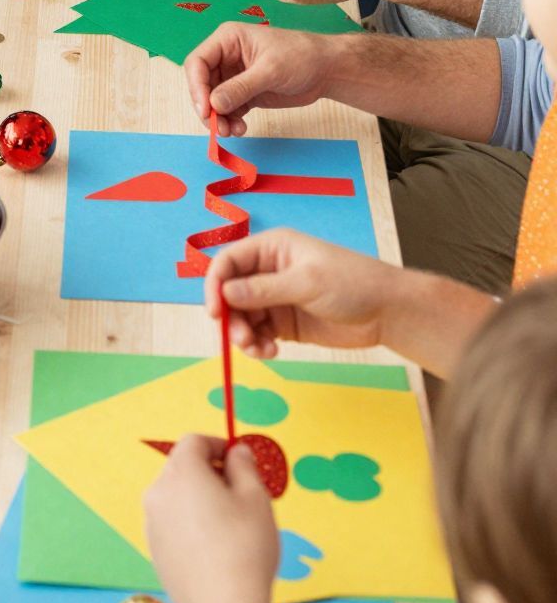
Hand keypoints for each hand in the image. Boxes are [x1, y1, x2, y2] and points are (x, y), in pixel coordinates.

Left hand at [145, 436, 276, 602]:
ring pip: (176, 497)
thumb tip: (235, 452)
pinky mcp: (154, 551)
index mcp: (181, 473)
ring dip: (199, 498)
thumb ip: (244, 466)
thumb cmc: (245, 547)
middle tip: (241, 493)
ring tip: (231, 523)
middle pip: (181, 468)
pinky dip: (191, 524)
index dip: (218, 444)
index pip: (193, 442)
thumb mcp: (256, 498)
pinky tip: (215, 547)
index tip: (239, 461)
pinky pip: (173, 524)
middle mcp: (158, 494)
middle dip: (209, 472)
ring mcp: (152, 524)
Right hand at [185, 23, 333, 136]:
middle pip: (202, 84)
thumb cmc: (301, 56)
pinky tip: (241, 128)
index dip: (196, 87)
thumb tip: (214, 105)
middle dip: (207, 108)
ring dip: (219, 118)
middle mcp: (226, 56)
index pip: (198, 62)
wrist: (327, 70)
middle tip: (218, 128)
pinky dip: (230, 121)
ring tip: (234, 131)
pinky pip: (227, 109)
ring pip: (213, 100)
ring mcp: (234, 76)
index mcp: (228, 39)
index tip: (205, 110)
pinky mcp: (244, 93)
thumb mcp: (270, 70)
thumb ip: (241, 87)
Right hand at [204, 227, 395, 357]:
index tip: (215, 313)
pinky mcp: (284, 323)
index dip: (215, 285)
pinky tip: (271, 353)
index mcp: (272, 249)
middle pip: (230, 293)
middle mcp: (268, 271)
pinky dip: (257, 346)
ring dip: (243, 336)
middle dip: (231, 318)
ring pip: (241, 317)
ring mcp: (275, 299)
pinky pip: (257, 334)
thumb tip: (225, 292)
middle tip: (243, 340)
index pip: (228, 262)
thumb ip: (264, 289)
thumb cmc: (352, 283)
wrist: (387, 312)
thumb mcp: (307, 283)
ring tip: (260, 350)